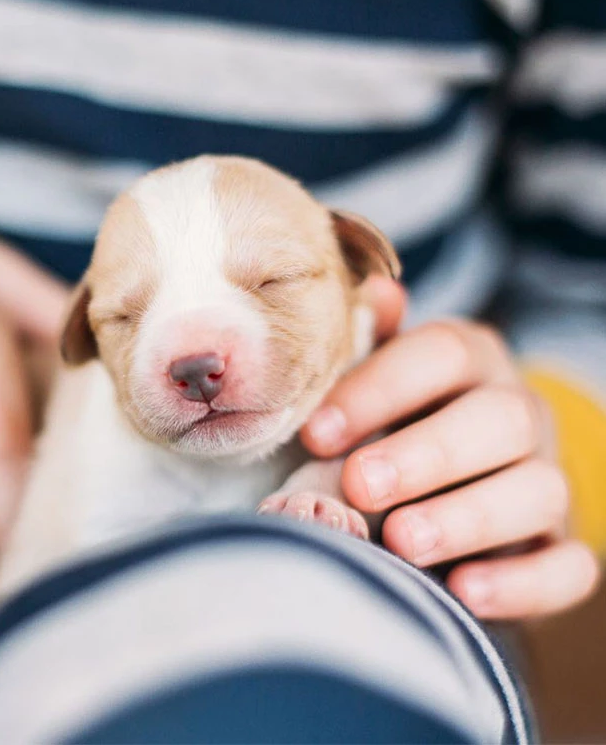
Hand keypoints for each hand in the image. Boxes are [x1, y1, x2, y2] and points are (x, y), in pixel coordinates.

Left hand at [301, 277, 599, 619]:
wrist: (422, 495)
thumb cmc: (379, 426)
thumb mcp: (363, 383)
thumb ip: (365, 344)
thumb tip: (376, 294)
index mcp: (469, 360)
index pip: (441, 354)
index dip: (380, 389)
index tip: (317, 433)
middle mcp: (517, 413)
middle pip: (498, 419)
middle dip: (427, 453)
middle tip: (360, 485)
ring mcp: (545, 480)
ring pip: (537, 490)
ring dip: (467, 517)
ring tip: (402, 541)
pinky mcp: (559, 549)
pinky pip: (568, 566)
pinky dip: (522, 582)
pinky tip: (464, 591)